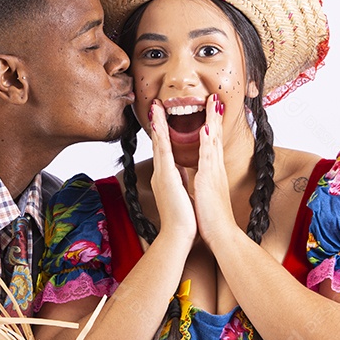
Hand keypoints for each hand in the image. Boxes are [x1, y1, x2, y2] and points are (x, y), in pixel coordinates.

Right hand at [148, 100, 196, 242]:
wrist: (178, 235)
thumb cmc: (183, 219)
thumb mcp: (182, 193)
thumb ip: (180, 180)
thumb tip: (182, 171)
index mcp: (167, 177)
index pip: (165, 150)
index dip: (164, 133)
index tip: (163, 118)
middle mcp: (161, 173)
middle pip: (159, 143)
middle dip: (157, 123)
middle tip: (156, 105)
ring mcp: (161, 175)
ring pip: (159, 143)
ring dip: (157, 123)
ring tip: (156, 107)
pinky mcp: (165, 177)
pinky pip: (163, 151)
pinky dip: (161, 136)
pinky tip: (159, 123)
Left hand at [192, 93, 237, 244]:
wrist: (221, 234)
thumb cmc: (212, 217)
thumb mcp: (206, 193)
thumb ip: (204, 181)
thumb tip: (201, 176)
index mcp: (213, 171)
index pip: (213, 144)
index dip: (213, 126)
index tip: (212, 111)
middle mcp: (215, 168)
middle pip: (217, 136)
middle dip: (216, 116)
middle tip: (216, 98)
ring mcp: (214, 172)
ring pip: (214, 141)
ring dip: (213, 121)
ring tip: (213, 103)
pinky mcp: (209, 180)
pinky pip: (208, 157)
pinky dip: (208, 142)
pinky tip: (207, 129)